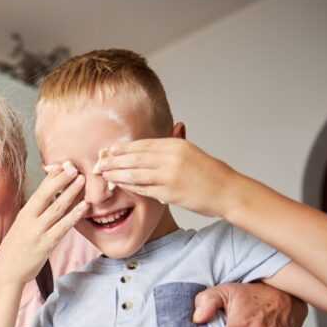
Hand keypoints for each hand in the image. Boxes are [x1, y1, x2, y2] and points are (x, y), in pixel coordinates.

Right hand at [0, 163, 87, 285]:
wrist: (6, 273)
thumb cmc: (15, 250)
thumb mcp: (22, 227)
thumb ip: (35, 214)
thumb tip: (49, 200)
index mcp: (24, 214)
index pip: (39, 191)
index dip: (52, 177)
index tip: (63, 165)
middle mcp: (30, 220)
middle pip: (47, 195)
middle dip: (62, 180)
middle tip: (75, 167)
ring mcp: (38, 232)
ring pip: (57, 208)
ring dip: (71, 193)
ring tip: (83, 181)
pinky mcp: (45, 245)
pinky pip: (62, 227)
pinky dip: (74, 216)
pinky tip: (84, 207)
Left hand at [98, 138, 245, 217]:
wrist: (227, 191)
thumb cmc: (209, 173)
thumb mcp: (191, 151)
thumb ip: (173, 142)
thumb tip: (162, 133)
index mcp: (175, 145)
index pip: (142, 144)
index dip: (123, 148)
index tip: (109, 149)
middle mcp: (171, 158)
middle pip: (134, 158)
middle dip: (113, 160)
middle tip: (98, 163)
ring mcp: (169, 176)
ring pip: (135, 174)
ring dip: (116, 174)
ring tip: (104, 174)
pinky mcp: (169, 193)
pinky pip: (143, 189)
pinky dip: (129, 186)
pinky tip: (120, 185)